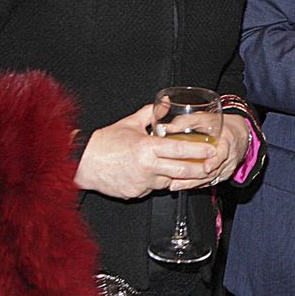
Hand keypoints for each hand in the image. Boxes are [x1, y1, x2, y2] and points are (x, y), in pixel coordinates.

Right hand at [74, 103, 215, 199]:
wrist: (81, 163)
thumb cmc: (104, 143)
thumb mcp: (129, 124)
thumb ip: (150, 113)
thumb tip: (165, 102)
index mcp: (147, 148)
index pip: (181, 150)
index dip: (200, 151)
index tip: (213, 150)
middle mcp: (148, 167)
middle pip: (183, 171)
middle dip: (200, 169)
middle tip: (210, 166)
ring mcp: (142, 183)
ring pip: (168, 181)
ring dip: (174, 175)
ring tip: (181, 167)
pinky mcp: (136, 193)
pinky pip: (153, 188)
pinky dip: (156, 182)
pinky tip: (151, 173)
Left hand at [170, 114, 249, 190]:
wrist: (237, 135)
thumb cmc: (220, 125)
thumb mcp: (205, 119)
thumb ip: (186, 122)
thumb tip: (164, 128)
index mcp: (227, 142)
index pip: (223, 155)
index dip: (215, 162)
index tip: (206, 167)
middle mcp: (229, 158)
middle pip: (214, 171)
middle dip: (194, 178)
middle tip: (176, 180)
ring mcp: (226, 168)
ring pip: (210, 179)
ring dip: (192, 183)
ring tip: (174, 185)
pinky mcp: (221, 175)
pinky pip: (209, 182)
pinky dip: (195, 184)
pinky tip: (182, 186)